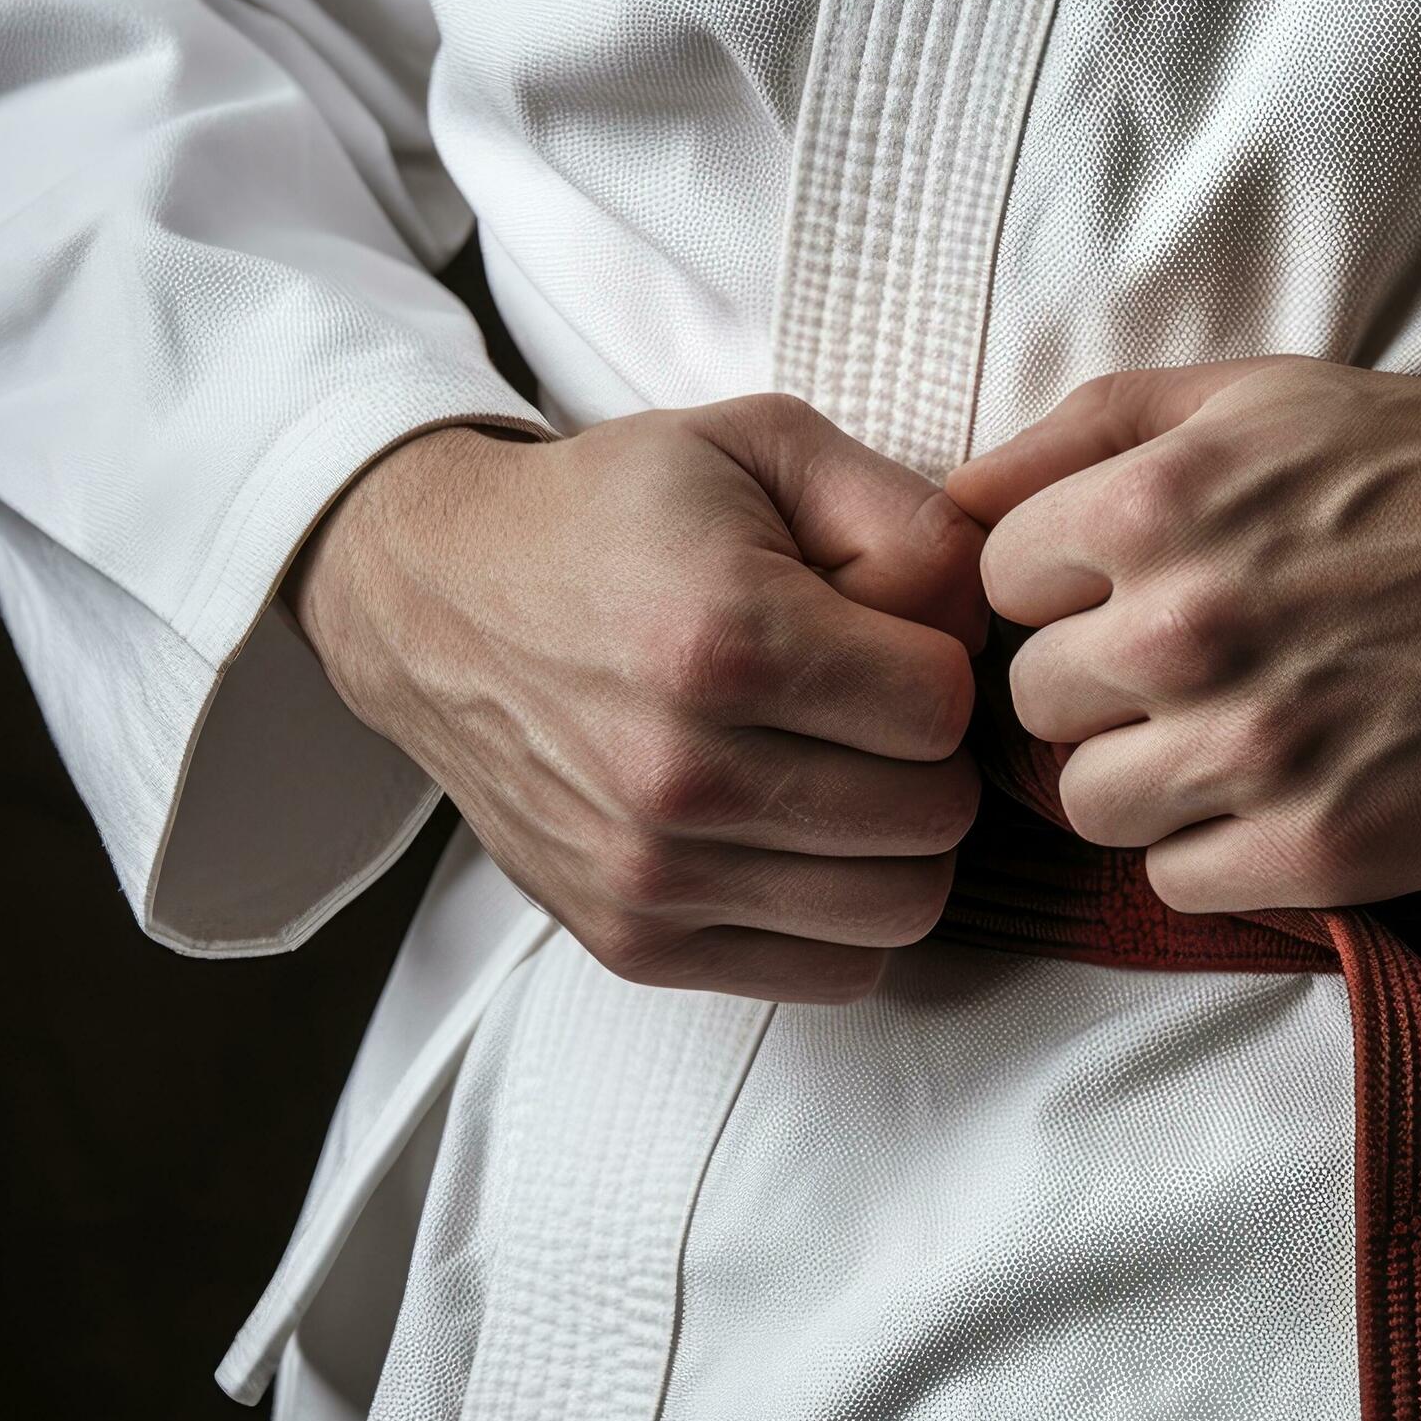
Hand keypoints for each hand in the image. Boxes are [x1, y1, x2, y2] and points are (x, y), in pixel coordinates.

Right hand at [288, 396, 987, 1001]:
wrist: (437, 594)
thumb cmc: (615, 516)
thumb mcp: (767, 447)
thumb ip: (910, 520)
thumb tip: (984, 629)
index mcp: (725, 638)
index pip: (945, 709)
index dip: (942, 668)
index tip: (889, 643)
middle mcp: (682, 771)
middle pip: (935, 816)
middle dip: (927, 757)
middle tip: (866, 711)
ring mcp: (651, 873)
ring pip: (901, 908)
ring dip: (897, 842)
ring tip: (842, 773)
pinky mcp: (634, 942)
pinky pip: (836, 973)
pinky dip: (844, 913)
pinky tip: (801, 838)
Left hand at [945, 358, 1420, 910]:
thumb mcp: (1257, 396)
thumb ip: (1090, 429)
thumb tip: (951, 498)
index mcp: (1155, 505)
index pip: (999, 583)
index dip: (1064, 590)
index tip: (1134, 592)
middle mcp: (1185, 628)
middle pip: (1033, 702)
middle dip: (1097, 687)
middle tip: (1196, 669)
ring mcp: (1251, 747)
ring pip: (1089, 803)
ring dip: (1144, 777)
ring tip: (1235, 738)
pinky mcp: (1317, 847)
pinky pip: (1174, 880)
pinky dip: (1213, 849)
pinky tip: (1280, 795)